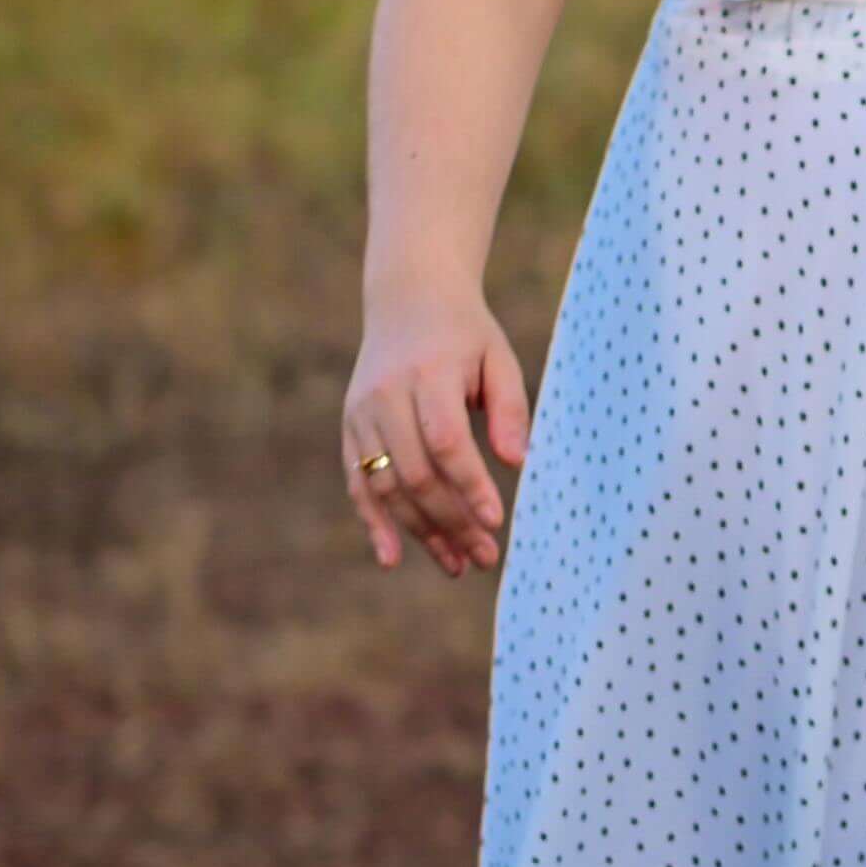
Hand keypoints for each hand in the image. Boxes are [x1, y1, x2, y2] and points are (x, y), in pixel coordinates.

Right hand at [344, 290, 531, 576]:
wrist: (409, 301)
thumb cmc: (467, 334)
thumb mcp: (499, 358)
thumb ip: (510, 409)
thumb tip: (517, 464)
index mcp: (429, 375)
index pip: (446, 442)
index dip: (470, 485)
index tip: (497, 521)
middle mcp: (386, 398)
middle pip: (415, 473)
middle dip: (450, 521)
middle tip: (484, 556)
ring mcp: (361, 415)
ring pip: (386, 487)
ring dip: (419, 531)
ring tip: (456, 565)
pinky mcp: (349, 429)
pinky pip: (358, 484)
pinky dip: (373, 523)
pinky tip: (393, 558)